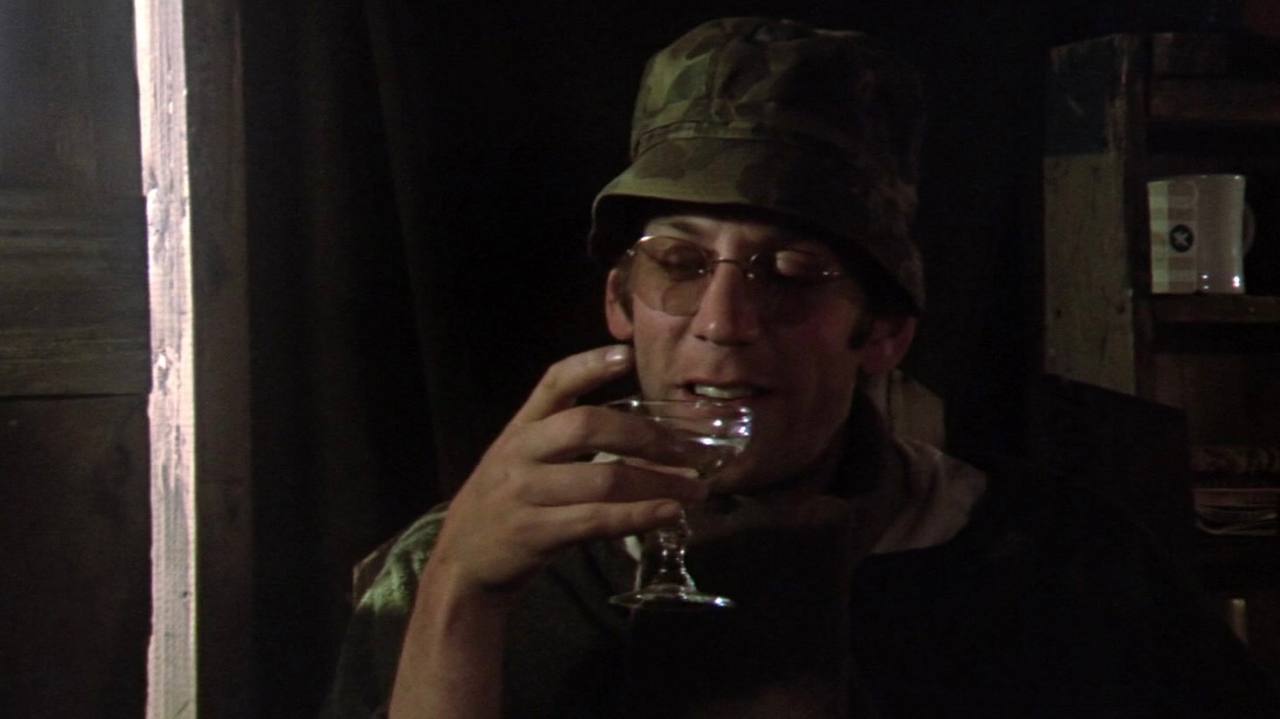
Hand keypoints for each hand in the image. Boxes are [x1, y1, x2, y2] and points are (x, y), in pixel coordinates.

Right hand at [425, 344, 709, 602]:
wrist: (463, 563)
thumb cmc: (506, 506)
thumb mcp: (520, 461)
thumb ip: (562, 443)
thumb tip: (644, 438)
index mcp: (520, 430)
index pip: (553, 383)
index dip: (589, 365)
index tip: (626, 354)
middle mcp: (520, 454)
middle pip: (588, 427)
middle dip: (646, 436)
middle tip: (687, 449)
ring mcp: (525, 493)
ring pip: (604, 480)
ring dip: (658, 483)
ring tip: (695, 488)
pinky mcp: (535, 533)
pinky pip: (597, 520)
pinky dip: (640, 515)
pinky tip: (669, 513)